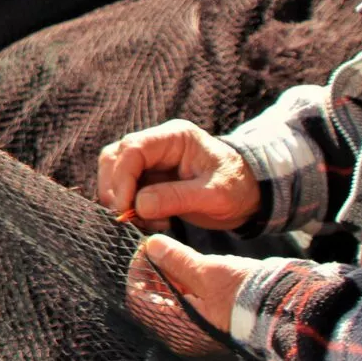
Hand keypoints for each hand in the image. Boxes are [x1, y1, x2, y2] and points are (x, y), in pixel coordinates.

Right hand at [98, 119, 260, 231]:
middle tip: (132, 219)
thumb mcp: (214, 195)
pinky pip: (125, 191)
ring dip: (121, 201)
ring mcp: (152, 161)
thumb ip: (177, 198)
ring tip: (147, 222)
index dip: (122, 178)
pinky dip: (130, 210)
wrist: (247, 195)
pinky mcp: (149, 179)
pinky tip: (151, 223)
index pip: (132, 148)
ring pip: (114, 174)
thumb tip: (138, 205)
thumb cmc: (236, 188)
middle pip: (115, 158)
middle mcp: (158, 144)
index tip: (125, 208)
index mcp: (175, 137)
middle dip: (117, 190)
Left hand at [126, 234, 260, 354]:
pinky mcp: (210, 323)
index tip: (148, 247)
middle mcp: (181, 334)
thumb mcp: (207, 271)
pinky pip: (187, 302)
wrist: (280, 309)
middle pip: (153, 299)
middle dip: (155, 270)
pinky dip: (185, 283)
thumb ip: (177, 259)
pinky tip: (194, 265)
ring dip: (170, 274)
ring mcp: (196, 330)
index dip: (138, 269)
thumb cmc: (243, 294)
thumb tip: (152, 245)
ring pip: (170, 299)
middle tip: (162, 246)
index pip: (139, 298)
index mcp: (175, 326)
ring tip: (178, 252)